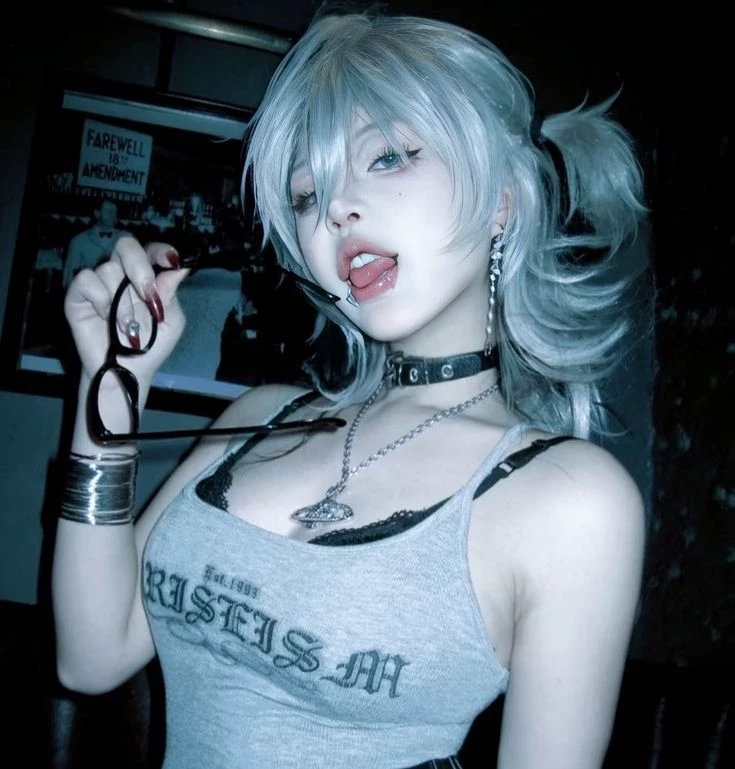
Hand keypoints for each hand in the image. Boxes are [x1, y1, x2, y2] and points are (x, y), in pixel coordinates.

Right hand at [64, 236, 188, 388]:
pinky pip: (86, 280)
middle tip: (147, 293)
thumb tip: (181, 266)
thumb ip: (171, 293)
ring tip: (128, 326)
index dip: (160, 250)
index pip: (151, 251)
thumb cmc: (150, 346)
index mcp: (147, 278)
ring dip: (123, 302)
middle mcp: (122, 276)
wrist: (127, 371)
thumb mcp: (171, 321)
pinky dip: (100, 299)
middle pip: (126, 246)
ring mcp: (99, 283)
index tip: (170, 261)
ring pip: (109, 269)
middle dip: (139, 267)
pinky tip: (105, 318)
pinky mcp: (78, 295)